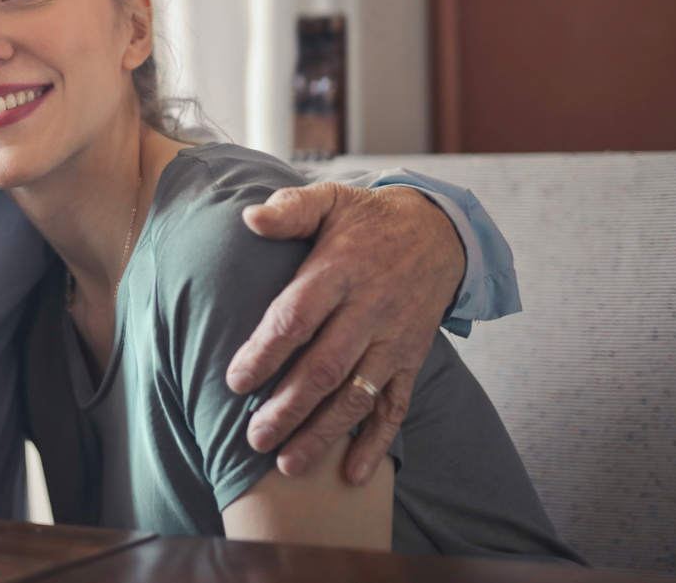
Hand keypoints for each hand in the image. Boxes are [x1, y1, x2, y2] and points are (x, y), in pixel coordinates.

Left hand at [227, 184, 464, 484]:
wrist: (439, 232)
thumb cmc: (366, 220)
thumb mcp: (330, 200)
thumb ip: (290, 209)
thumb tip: (250, 218)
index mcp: (341, 271)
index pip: (298, 317)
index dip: (266, 351)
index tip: (236, 382)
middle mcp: (370, 310)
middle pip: (326, 366)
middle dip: (289, 408)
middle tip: (254, 439)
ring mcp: (394, 339)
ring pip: (357, 395)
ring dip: (324, 434)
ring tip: (288, 466)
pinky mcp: (412, 358)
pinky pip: (396, 406)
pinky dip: (377, 442)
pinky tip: (354, 475)